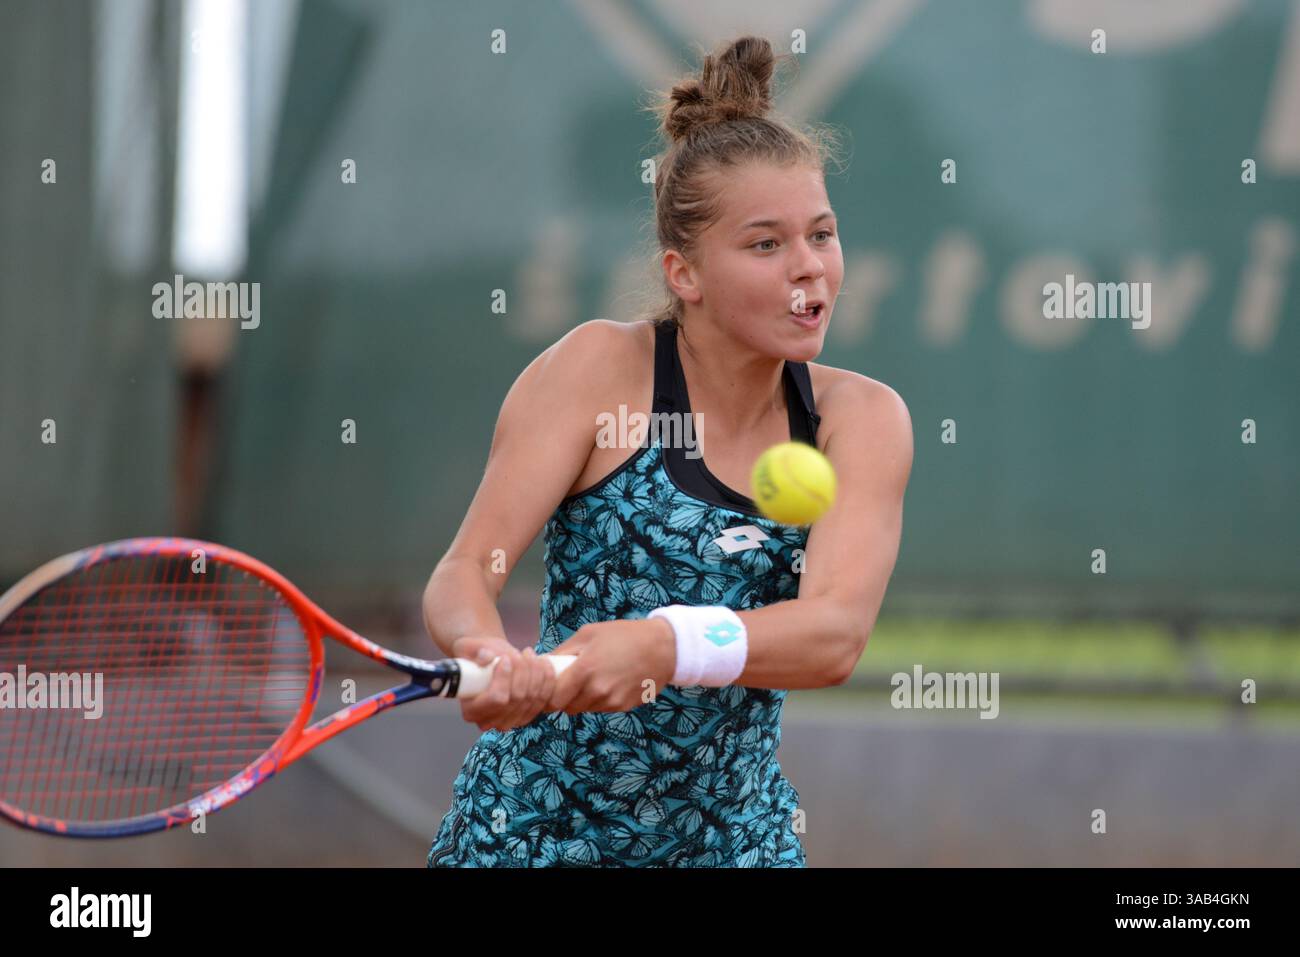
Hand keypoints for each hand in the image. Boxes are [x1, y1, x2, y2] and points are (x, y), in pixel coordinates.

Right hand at [451, 636, 557, 731]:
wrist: (489, 662)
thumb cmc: (476, 655)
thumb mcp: (469, 648)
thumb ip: (477, 652)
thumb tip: (487, 658)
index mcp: (470, 710)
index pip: (496, 698)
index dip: (505, 677)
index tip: (505, 658)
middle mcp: (488, 722)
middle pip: (517, 699)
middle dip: (523, 671)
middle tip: (521, 652)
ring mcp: (509, 722)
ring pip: (532, 698)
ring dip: (536, 672)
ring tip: (529, 654)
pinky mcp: (526, 716)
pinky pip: (544, 699)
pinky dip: (547, 679)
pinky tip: (543, 662)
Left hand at [546, 618, 675, 714]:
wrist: (663, 647)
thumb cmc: (623, 635)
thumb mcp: (588, 633)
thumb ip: (563, 652)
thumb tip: (542, 664)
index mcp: (584, 671)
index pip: (553, 700)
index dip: (547, 696)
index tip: (548, 687)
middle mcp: (597, 691)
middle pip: (567, 707)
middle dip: (564, 697)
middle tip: (570, 680)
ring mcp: (612, 702)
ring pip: (585, 709)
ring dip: (582, 699)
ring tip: (593, 677)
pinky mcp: (623, 707)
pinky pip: (602, 708)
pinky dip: (599, 699)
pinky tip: (609, 681)